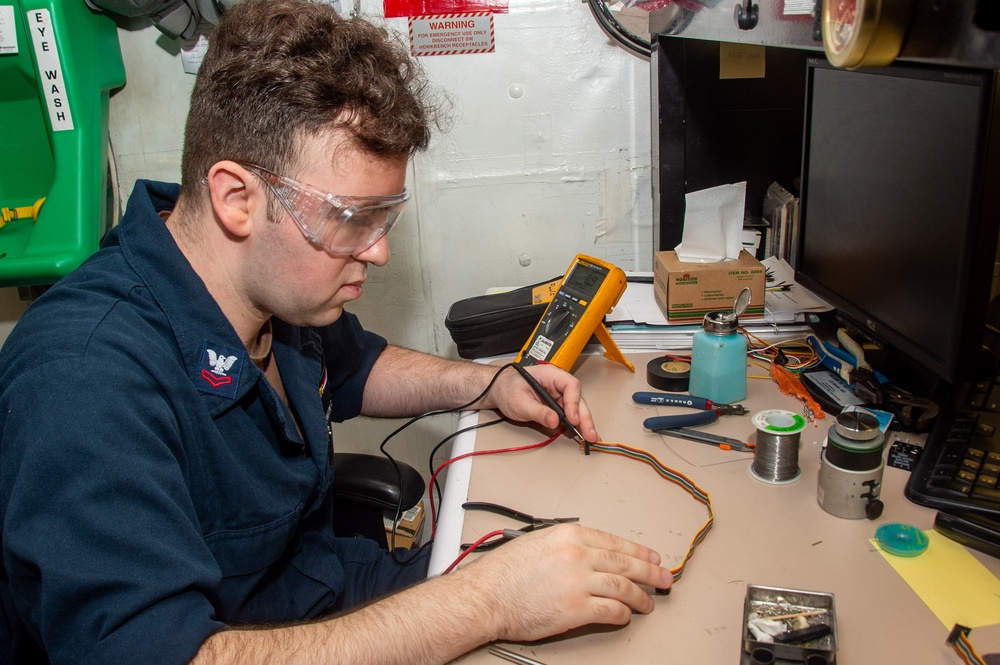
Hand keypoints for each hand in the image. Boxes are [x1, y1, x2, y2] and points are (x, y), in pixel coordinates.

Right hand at [455, 524, 672, 641]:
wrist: (486, 596)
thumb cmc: (504, 572)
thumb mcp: (537, 541)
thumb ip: (566, 544)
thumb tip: (590, 553)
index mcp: (569, 534)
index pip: (614, 541)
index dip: (638, 551)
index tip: (650, 557)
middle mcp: (577, 554)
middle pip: (625, 563)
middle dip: (650, 571)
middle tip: (664, 578)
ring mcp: (578, 581)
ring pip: (624, 587)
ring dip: (641, 595)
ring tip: (649, 601)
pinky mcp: (576, 608)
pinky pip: (611, 610)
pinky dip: (623, 613)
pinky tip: (627, 615)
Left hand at [484, 364, 598, 442]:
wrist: (498, 390)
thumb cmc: (507, 389)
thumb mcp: (519, 402)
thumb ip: (538, 412)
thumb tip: (555, 421)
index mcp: (550, 375)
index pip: (570, 385)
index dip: (574, 402)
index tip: (572, 418)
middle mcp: (557, 383)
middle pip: (577, 398)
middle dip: (584, 417)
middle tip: (589, 433)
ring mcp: (558, 394)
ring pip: (576, 407)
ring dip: (583, 422)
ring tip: (590, 436)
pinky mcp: (556, 405)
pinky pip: (569, 414)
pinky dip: (576, 424)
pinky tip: (582, 433)